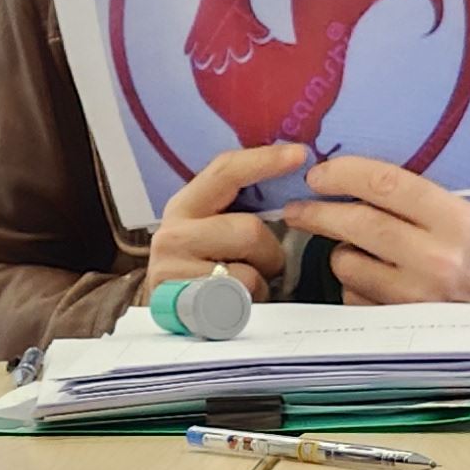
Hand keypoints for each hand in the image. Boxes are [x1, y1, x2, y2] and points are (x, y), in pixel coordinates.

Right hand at [146, 141, 306, 296]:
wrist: (170, 314)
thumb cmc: (204, 270)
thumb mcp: (214, 233)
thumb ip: (242, 210)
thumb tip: (296, 195)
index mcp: (185, 206)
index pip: (225, 172)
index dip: (264, 160)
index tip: (300, 155)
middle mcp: (172, 233)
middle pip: (249, 230)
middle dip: (269, 252)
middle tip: (261, 265)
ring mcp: (173, 268)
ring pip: (248, 269)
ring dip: (259, 281)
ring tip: (242, 287)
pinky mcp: (183, 302)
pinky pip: (239, 299)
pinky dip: (248, 304)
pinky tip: (232, 305)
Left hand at [276, 153, 469, 305]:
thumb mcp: (455, 214)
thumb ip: (407, 198)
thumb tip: (342, 180)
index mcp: (455, 220)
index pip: (387, 185)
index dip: (344, 174)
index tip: (318, 175)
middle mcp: (438, 259)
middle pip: (360, 225)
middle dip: (320, 213)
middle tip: (296, 209)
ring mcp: (417, 297)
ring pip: (348, 264)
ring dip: (341, 253)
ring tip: (358, 251)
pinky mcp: (400, 326)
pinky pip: (353, 297)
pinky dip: (354, 286)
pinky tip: (373, 282)